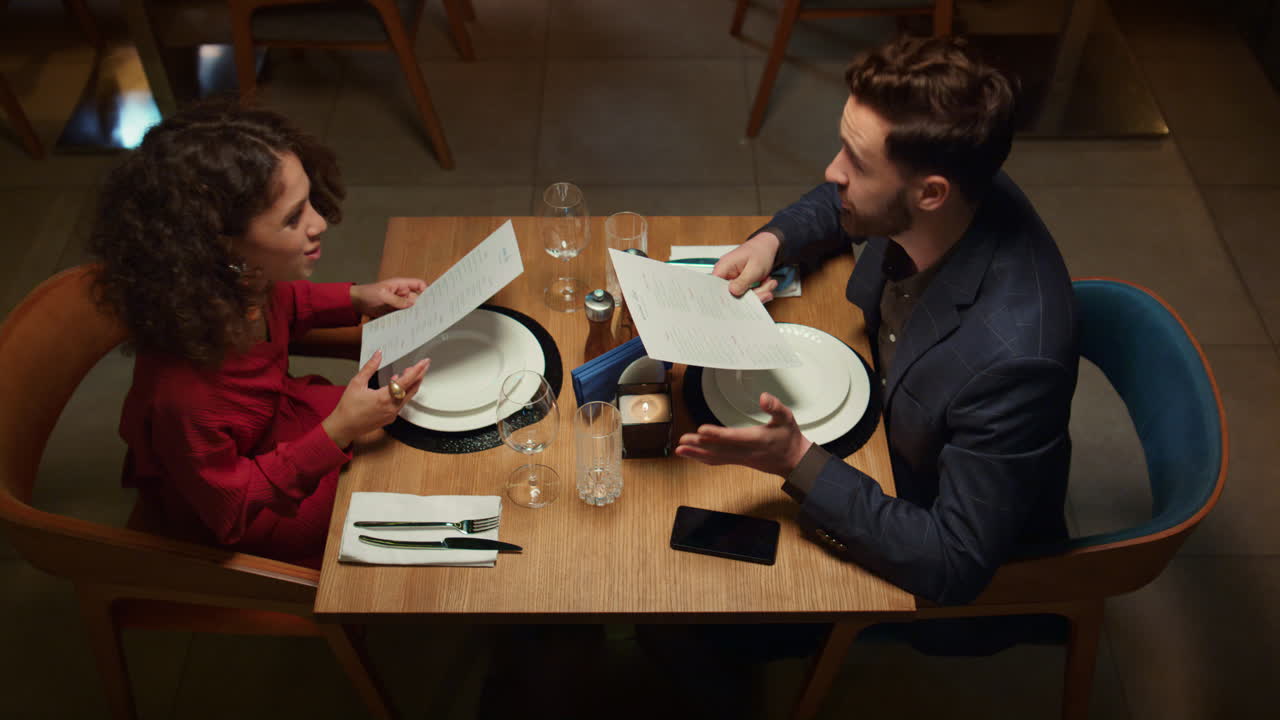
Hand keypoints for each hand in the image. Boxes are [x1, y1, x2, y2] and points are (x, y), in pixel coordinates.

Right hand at [322, 350, 429, 446]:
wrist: (344, 427)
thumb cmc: (348, 408)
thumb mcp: (357, 383)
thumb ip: (370, 367)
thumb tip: (378, 355)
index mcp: (385, 398)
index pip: (407, 381)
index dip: (417, 370)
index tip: (424, 363)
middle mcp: (392, 407)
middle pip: (412, 389)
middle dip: (419, 376)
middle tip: (422, 365)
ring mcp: (392, 414)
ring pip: (408, 397)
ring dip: (410, 384)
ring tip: (409, 373)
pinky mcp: (390, 418)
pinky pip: (401, 403)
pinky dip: (402, 393)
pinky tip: (397, 386)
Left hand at [350, 278, 426, 317]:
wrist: (356, 302)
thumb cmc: (368, 293)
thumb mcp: (383, 295)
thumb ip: (397, 300)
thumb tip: (412, 304)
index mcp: (401, 285)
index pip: (419, 285)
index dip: (426, 290)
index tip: (431, 299)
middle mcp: (402, 294)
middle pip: (417, 299)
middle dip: (422, 305)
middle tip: (427, 314)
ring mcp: (399, 303)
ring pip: (411, 308)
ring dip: (414, 314)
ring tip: (419, 321)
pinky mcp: (394, 311)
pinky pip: (403, 315)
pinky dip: (406, 319)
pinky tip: (408, 324)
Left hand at [674, 392, 812, 477]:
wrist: (794, 461)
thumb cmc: (789, 438)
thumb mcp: (787, 418)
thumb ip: (775, 407)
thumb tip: (764, 397)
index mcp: (758, 439)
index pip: (735, 437)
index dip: (718, 434)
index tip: (702, 429)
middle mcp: (747, 452)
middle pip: (720, 449)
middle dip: (699, 445)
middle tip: (683, 440)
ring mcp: (741, 459)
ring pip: (716, 457)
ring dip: (697, 454)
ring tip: (680, 449)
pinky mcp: (738, 461)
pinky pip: (717, 461)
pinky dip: (703, 459)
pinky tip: (691, 455)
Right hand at [712, 232, 781, 301]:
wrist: (767, 247)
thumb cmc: (760, 252)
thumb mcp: (754, 268)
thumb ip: (743, 281)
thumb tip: (732, 292)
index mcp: (724, 267)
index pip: (714, 286)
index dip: (724, 297)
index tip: (739, 300)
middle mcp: (725, 274)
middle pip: (731, 295)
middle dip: (751, 295)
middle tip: (766, 292)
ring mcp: (732, 280)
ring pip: (742, 296)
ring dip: (759, 292)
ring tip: (769, 283)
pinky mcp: (739, 284)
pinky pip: (747, 294)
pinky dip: (759, 291)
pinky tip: (766, 283)